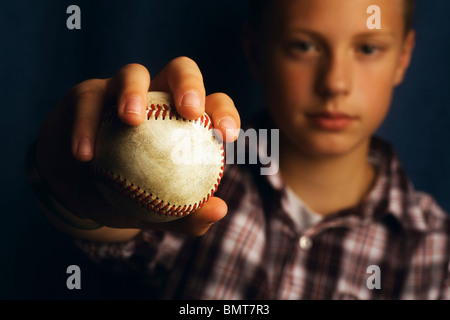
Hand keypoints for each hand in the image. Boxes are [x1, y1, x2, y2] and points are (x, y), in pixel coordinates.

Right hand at [35, 57, 239, 235]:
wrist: (79, 189)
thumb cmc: (125, 196)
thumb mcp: (152, 211)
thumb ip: (185, 215)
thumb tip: (219, 210)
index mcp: (181, 119)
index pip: (212, 104)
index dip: (225, 112)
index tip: (227, 136)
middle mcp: (155, 98)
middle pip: (180, 71)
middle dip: (190, 84)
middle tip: (191, 112)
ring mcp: (120, 92)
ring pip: (133, 73)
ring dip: (134, 92)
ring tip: (131, 120)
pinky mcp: (86, 95)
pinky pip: (88, 102)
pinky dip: (86, 125)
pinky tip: (85, 155)